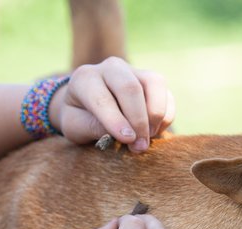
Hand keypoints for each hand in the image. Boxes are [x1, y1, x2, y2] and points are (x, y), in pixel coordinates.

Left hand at [49, 57, 175, 152]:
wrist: (86, 106)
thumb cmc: (78, 118)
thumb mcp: (75, 127)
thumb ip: (93, 128)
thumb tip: (125, 133)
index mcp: (85, 78)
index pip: (102, 98)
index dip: (115, 120)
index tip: (127, 140)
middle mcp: (110, 67)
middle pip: (130, 88)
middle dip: (138, 120)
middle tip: (139, 147)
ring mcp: (133, 70)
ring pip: (154, 83)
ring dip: (155, 115)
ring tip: (147, 138)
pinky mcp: (151, 80)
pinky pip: (166, 94)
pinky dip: (165, 116)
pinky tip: (153, 132)